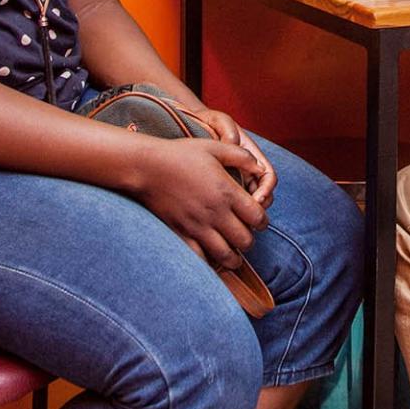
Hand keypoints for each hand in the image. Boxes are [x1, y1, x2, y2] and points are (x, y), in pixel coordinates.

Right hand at [129, 136, 265, 269]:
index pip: (258, 218)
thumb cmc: (181, 154)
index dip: (262, 221)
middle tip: (244, 235)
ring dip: (233, 257)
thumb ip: (241, 156)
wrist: (147, 166)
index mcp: (227, 192)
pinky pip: (201, 259)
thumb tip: (259, 167)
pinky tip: (210, 254)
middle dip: (249, 240)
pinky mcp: (181, 234)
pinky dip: (209, 261)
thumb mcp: (215, 147)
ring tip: (231, 252)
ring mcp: (197, 226)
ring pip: (226, 256)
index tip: (257, 218)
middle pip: (246, 241)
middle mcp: (215, 213)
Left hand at [196, 107, 277, 208]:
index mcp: (251, 156)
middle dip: (258, 208)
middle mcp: (246, 170)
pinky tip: (217, 218)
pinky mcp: (221, 189)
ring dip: (244, 214)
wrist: (190, 124)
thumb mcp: (219, 121)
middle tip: (244, 217)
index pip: (268, 177)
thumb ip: (228, 129)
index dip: (266, 190)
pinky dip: (229, 213)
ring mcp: (235, 180)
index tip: (256, 200)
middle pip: (262, 195)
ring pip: (247, 203)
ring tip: (232, 221)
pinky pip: (230, 204)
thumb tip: (234, 143)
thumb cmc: (208, 122)